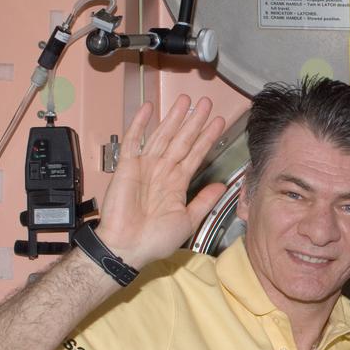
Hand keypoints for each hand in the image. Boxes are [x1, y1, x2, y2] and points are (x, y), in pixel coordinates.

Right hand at [94, 94, 227, 269]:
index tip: (219, 123)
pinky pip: (133, 141)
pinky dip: (139, 124)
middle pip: (182, 140)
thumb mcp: (188, 220)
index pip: (196, 155)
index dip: (207, 138)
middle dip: (194, 122)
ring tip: (186, 102)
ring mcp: (145, 167)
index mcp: (176, 184)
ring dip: (174, 118)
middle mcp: (162, 171)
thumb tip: (222, 186)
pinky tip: (148, 109)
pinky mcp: (126, 167)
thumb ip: (205, 201)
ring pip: (163, 136)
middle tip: (206, 103)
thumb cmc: (154, 240)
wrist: (128, 248)